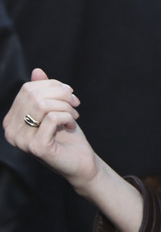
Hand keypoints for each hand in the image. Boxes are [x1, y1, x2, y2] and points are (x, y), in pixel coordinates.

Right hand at [3, 69, 98, 191]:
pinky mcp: (36, 147)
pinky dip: (67, 117)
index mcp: (12, 119)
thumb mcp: (56, 107)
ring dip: (65, 106)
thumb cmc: (66, 134)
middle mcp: (10, 131)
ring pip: (42, 105)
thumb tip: (37, 71)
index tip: (70, 94)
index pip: (28, 89)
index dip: (52, 86)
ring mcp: (21, 141)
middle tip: (75, 104)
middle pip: (35, 95)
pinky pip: (52, 118)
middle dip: (61, 95)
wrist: (80, 160)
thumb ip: (44, 91)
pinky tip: (71, 124)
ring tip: (73, 115)